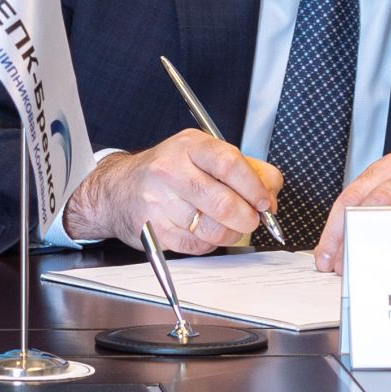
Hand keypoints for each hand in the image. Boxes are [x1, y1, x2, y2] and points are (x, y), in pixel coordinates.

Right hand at [60, 130, 284, 253]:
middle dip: (248, 217)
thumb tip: (271, 193)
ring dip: (231, 233)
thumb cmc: (168, 172)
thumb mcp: (202, 154)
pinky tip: (204, 230)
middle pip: (223, 201)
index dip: (254, 187)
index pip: (229, 163)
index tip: (265, 201)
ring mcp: (160, 202)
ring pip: (213, 229)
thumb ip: (245, 168)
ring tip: (229, 226)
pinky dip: (210, 243)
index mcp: (188, 146)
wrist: (119, 190)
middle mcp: (170, 171)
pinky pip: (198, 246)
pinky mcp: (156, 230)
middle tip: (253, 219)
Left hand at [312, 153, 390, 272]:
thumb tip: (350, 244)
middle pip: (364, 203)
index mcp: (389, 168)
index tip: (326, 255)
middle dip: (347, 237)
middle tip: (340, 265)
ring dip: (370, 241)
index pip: (350, 197)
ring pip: (388, 208)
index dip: (334, 229)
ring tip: (362, 264)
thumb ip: (382, 207)